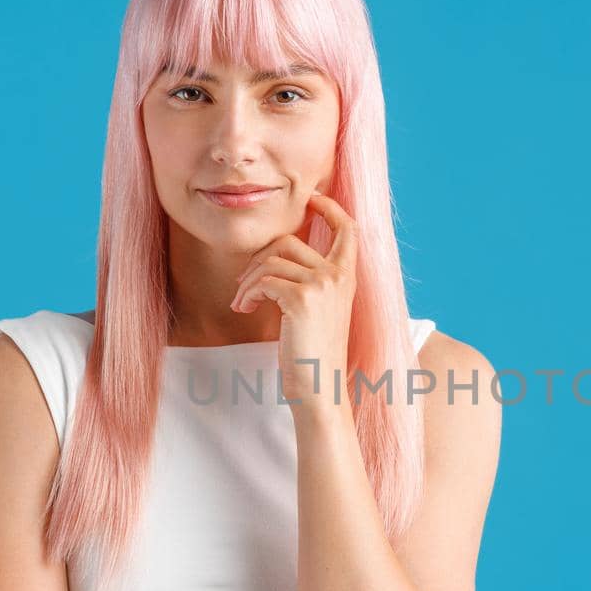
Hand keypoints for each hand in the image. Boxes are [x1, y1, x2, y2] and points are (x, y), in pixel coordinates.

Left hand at [229, 193, 356, 411]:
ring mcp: (322, 285)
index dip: (330, 208)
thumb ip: (313, 281)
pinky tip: (243, 309)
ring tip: (242, 301)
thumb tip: (279, 253)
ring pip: (271, 259)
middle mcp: (339, 276)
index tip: (312, 199)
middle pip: (289, 241)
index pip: (347, 228)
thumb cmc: (315, 356)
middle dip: (260, 258)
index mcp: (347, 278)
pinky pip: (263, 280)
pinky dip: (246, 293)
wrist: (321, 390)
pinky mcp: (302, 299)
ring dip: (248, 279)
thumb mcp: (321, 311)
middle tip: (246, 284)